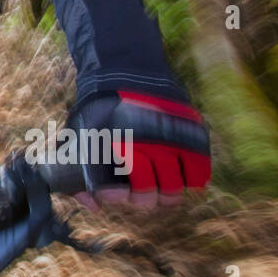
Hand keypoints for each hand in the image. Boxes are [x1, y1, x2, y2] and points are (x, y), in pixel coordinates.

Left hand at [62, 88, 210, 211]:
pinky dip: (194, 178)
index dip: (114, 197)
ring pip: (172, 187)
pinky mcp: (188, 133)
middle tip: (143, 193)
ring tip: (165, 189)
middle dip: (143, 199)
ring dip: (168, 193)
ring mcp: (165, 139)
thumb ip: (79, 169)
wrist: (126, 69)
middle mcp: (136, 144)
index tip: (116, 194)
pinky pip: (198, 170)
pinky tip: (186, 175)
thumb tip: (94, 206)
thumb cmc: (101, 110)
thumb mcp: (79, 134)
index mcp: (105, 144)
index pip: (111, 190)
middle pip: (145, 195)